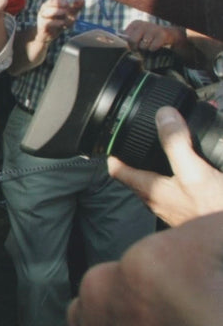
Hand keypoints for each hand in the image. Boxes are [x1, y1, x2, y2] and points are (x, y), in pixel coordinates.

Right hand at [36, 0, 82, 40]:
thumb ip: (76, 8)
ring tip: (65, 12)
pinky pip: (47, 22)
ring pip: (48, 11)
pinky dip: (55, 22)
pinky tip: (62, 22)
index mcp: (54, 3)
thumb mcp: (70, 15)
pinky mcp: (42, 25)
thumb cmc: (58, 23)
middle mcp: (47, 8)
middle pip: (51, 1)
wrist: (47, 36)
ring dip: (57, 11)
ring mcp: (43, 16)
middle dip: (58, 1)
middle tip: (67, 4)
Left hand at [107, 107, 222, 226]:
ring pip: (160, 181)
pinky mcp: (192, 210)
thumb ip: (176, 144)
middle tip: (144, 135)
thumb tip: (163, 115)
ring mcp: (174, 208)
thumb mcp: (193, 172)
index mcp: (150, 190)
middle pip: (138, 174)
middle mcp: (158, 201)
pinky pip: (180, 187)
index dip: (112, 152)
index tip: (112, 137)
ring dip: (163, 162)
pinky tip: (197, 166)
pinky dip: (184, 172)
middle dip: (140, 154)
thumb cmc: (212, 211)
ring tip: (171, 145)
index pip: (118, 170)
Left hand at [123, 20, 183, 53]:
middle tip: (140, 47)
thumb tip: (118, 43)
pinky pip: (152, 47)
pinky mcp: (162, 35)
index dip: (128, 43)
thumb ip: (127, 38)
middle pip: (132, 40)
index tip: (133, 44)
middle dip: (135, 47)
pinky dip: (153, 49)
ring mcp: (153, 28)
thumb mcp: (137, 34)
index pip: (125, 36)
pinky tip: (156, 44)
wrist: (168, 34)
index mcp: (135, 23)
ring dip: (145, 48)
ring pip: (143, 46)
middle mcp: (144, 24)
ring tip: (149, 44)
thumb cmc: (148, 36)